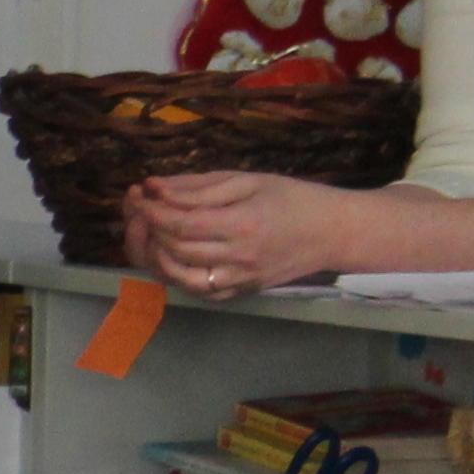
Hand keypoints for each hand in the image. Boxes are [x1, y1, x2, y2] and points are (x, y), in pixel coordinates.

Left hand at [121, 170, 365, 296]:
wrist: (334, 233)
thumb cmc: (292, 199)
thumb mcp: (248, 181)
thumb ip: (199, 187)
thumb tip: (154, 187)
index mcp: (243, 225)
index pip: (181, 224)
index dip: (152, 210)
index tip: (139, 194)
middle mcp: (238, 258)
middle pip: (174, 251)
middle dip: (146, 228)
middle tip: (139, 208)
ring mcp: (239, 280)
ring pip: (178, 277)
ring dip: (153, 254)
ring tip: (149, 230)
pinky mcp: (240, 292)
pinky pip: (195, 291)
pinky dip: (174, 273)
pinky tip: (170, 252)